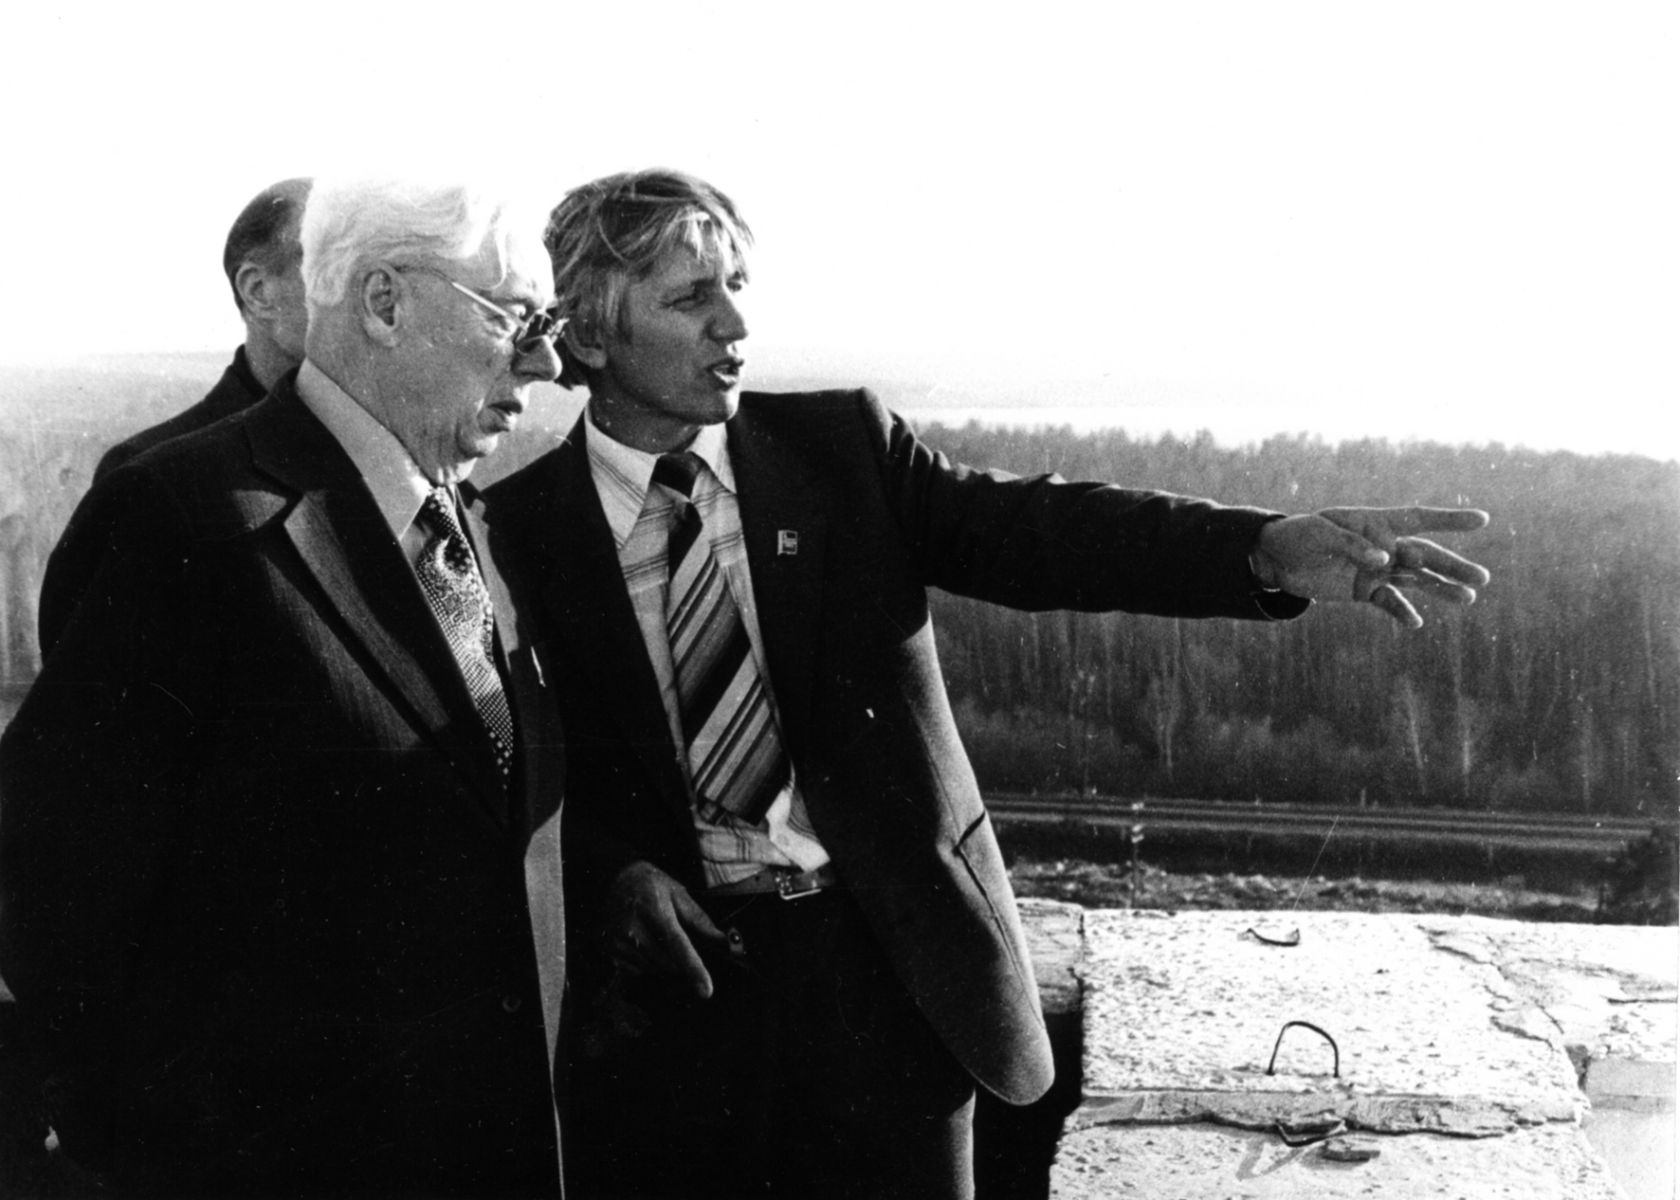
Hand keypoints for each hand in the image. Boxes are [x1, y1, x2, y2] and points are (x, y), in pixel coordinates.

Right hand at [605, 861, 725, 999]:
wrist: (613, 880)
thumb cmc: (650, 885)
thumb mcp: (679, 894)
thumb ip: (700, 921)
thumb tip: (723, 941)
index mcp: (656, 912)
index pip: (679, 947)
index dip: (694, 970)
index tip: (706, 991)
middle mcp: (634, 930)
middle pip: (669, 965)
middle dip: (680, 960)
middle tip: (675, 937)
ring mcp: (619, 943)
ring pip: (655, 970)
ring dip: (664, 962)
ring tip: (657, 936)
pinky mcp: (610, 953)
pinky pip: (638, 971)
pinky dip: (647, 963)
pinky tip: (643, 943)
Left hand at [1251, 506, 1490, 627]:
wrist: (1276, 558)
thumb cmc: (1299, 534)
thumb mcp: (1320, 533)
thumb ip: (1352, 545)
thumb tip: (1383, 560)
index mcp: (1376, 523)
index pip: (1418, 518)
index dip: (1449, 519)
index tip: (1483, 520)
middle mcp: (1384, 545)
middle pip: (1425, 555)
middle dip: (1453, 566)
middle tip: (1483, 578)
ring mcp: (1377, 569)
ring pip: (1416, 579)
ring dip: (1442, 589)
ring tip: (1468, 598)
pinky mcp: (1365, 590)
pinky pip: (1389, 601)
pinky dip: (1402, 612)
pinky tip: (1416, 623)